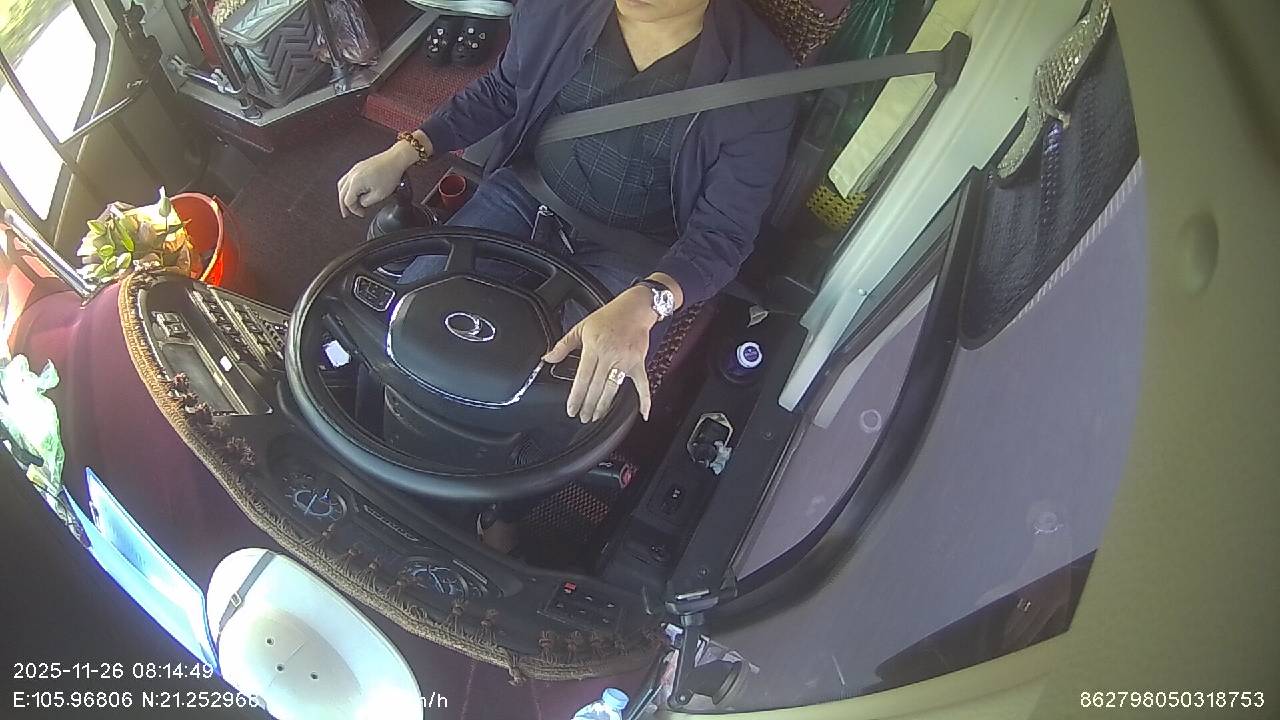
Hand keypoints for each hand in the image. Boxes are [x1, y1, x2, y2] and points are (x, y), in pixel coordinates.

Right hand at [337, 135, 427, 217]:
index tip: (361, 213)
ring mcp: (355, 169)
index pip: (347, 201)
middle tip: (347, 214)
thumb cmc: (390, 174)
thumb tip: (361, 203)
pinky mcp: (359, 166)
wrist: (395, 159)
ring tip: (348, 204)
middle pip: (342, 193)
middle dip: (345, 205)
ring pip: (342, 185)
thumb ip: (367, 202)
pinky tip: (353, 191)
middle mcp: (352, 174)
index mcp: (356, 182)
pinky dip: (348, 188)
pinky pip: (347, 178)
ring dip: (344, 196)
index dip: (354, 210)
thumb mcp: (379, 195)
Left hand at [542, 287, 656, 421]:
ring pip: (613, 389)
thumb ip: (563, 345)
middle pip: (597, 387)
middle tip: (583, 417)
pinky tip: (643, 413)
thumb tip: (548, 358)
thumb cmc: (609, 316)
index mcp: (594, 347)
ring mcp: (626, 361)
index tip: (572, 409)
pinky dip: (644, 399)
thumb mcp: (582, 327)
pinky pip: (642, 384)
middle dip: (588, 405)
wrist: (635, 309)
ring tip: (596, 416)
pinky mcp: (638, 363)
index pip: (583, 378)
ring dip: (604, 405)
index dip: (577, 396)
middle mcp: (610, 356)